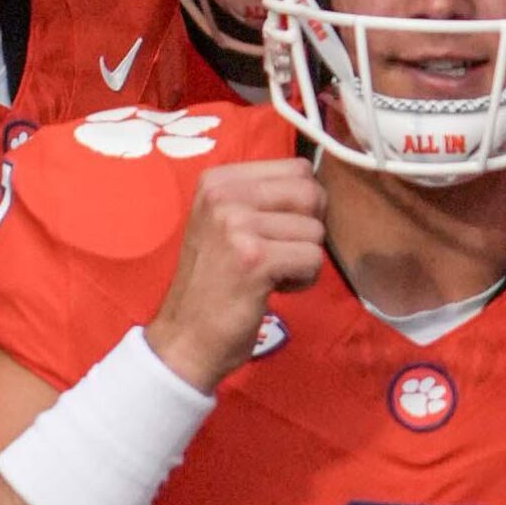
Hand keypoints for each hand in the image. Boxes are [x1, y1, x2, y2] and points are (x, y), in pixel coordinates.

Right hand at [143, 159, 326, 391]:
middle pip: (311, 192)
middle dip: (308, 229)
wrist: (185, 336)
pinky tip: (272, 289)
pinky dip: (302, 280)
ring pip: (316, 230)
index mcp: (217, 180)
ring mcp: (237, 224)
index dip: (301, 204)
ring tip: (269, 275)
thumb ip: (264, 198)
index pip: (297, 168)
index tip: (275, 232)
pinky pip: (313, 259)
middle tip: (280, 254)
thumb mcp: (226, 223)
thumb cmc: (214, 283)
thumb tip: (319, 189)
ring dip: (303, 259)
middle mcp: (223, 194)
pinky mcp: (255, 258)